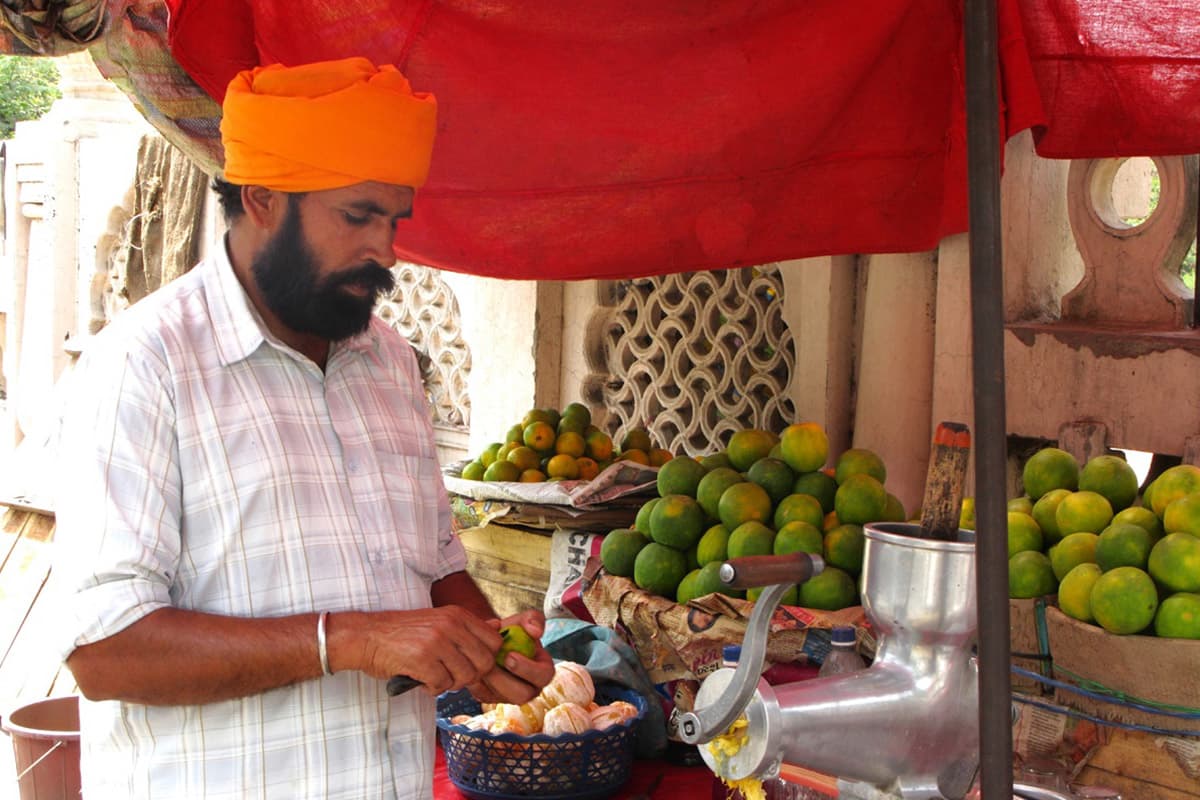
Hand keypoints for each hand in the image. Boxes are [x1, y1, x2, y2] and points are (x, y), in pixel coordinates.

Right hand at [339, 607, 502, 695]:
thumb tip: (498, 626)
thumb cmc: (403, 633)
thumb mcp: (439, 620)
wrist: (367, 636)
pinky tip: (419, 678)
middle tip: (450, 675)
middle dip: (469, 676)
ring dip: (449, 683)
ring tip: (433, 676)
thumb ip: (468, 626)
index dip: (486, 660)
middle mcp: (450, 625)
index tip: (470, 665)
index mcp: (457, 615)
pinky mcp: (422, 659)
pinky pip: (441, 685)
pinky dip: (431, 688)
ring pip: (464, 677)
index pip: (495, 642)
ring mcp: (437, 641)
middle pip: (484, 663)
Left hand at [466, 609, 555, 704]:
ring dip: (489, 681)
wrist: (490, 639)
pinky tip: (472, 666)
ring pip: (501, 698)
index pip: (543, 676)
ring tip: (478, 661)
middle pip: (522, 695)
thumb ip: (533, 620)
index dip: (528, 669)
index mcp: (542, 670)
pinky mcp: (491, 697)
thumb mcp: (522, 620)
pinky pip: (483, 696)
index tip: (510, 656)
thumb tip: (536, 632)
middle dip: (505, 680)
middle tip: (491, 664)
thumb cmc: (511, 631)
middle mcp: (529, 688)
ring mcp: (510, 696)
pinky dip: (476, 682)